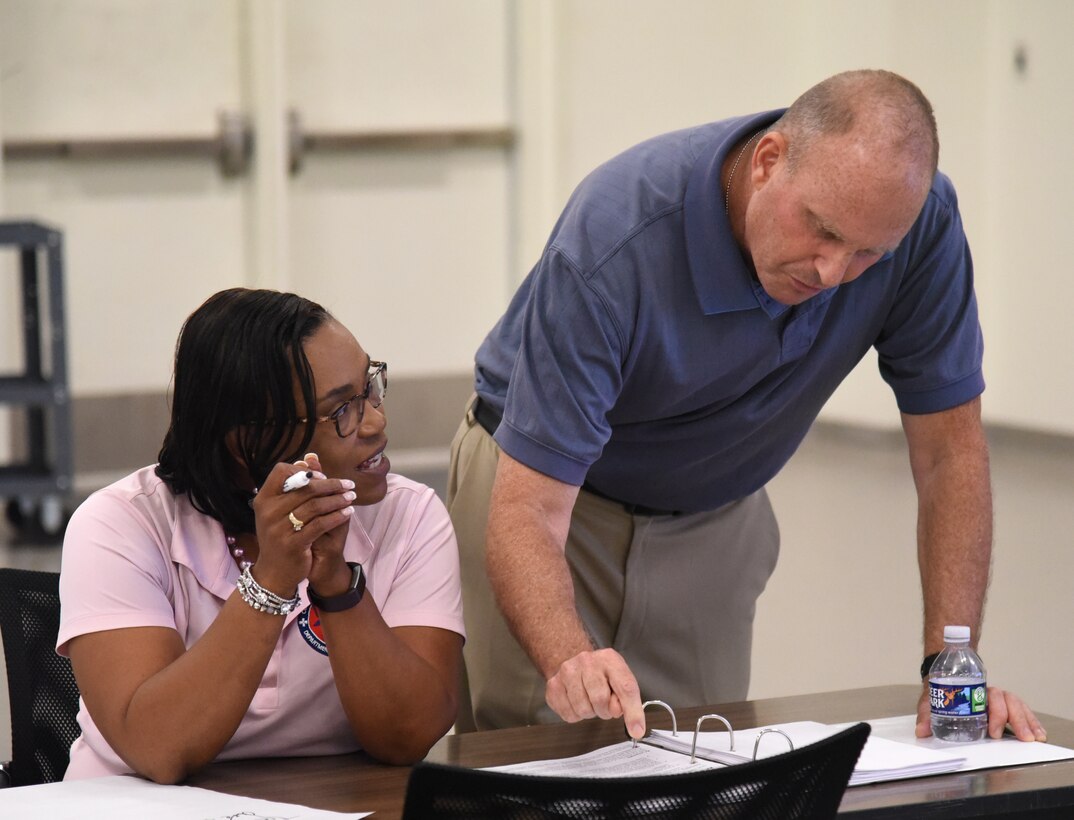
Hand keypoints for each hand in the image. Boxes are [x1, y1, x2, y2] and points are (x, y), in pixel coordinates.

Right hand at [251, 455, 354, 595]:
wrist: (274, 572)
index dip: (303, 471)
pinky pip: (320, 524)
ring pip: (315, 506)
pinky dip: (337, 516)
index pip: (281, 472)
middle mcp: (268, 512)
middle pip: (305, 488)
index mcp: (263, 499)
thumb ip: (297, 485)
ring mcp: (279, 529)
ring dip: (337, 499)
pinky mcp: (293, 544)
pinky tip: (348, 513)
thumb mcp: (282, 510)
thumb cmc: (281, 535)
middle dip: (331, 485)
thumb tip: (311, 458)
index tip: (321, 477)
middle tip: (349, 485)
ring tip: (351, 498)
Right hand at [544, 648, 646, 738]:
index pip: (625, 687)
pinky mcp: (553, 685)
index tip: (636, 730)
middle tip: (603, 705)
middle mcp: (587, 661)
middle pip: (600, 699)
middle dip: (605, 710)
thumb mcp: (620, 680)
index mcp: (609, 659)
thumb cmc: (601, 675)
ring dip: (589, 713)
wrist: (576, 664)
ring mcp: (567, 671)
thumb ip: (628, 701)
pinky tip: (577, 702)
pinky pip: (568, 715)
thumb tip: (629, 722)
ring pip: (583, 709)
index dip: (632, 712)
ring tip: (589, 701)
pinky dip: (575, 715)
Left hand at [916, 684, 1046, 741]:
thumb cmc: (942, 691)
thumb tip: (922, 731)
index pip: (990, 697)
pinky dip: (1032, 721)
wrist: (946, 676)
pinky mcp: (1006, 708)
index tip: (993, 732)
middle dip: (1016, 720)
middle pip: (1008, 700)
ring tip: (1034, 738)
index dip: (995, 714)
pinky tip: (1039, 733)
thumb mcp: (932, 702)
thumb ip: (927, 715)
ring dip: (1028, 721)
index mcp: (973, 690)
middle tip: (1022, 738)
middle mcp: (989, 693)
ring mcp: (999, 700)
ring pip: (1018, 705)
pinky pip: (1023, 711)